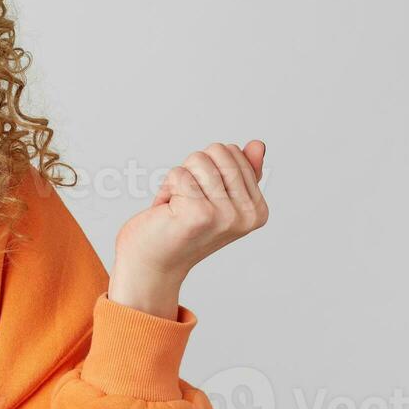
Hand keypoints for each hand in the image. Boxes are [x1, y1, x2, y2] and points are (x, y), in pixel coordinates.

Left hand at [109, 141, 268, 314]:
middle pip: (218, 151)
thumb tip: (257, 144)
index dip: (207, 169)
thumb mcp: (215, 198)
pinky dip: (166, 190)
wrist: (151, 264)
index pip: (235, 152)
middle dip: (193, 170)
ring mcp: (226, 215)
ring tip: (176, 207)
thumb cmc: (178, 229)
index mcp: (257, 209)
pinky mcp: (200, 214)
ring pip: (198, 160)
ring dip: (178, 180)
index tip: (201, 198)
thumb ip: (239, 173)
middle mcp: (248, 215)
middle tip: (185, 201)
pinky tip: (167, 213)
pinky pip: (179, 174)